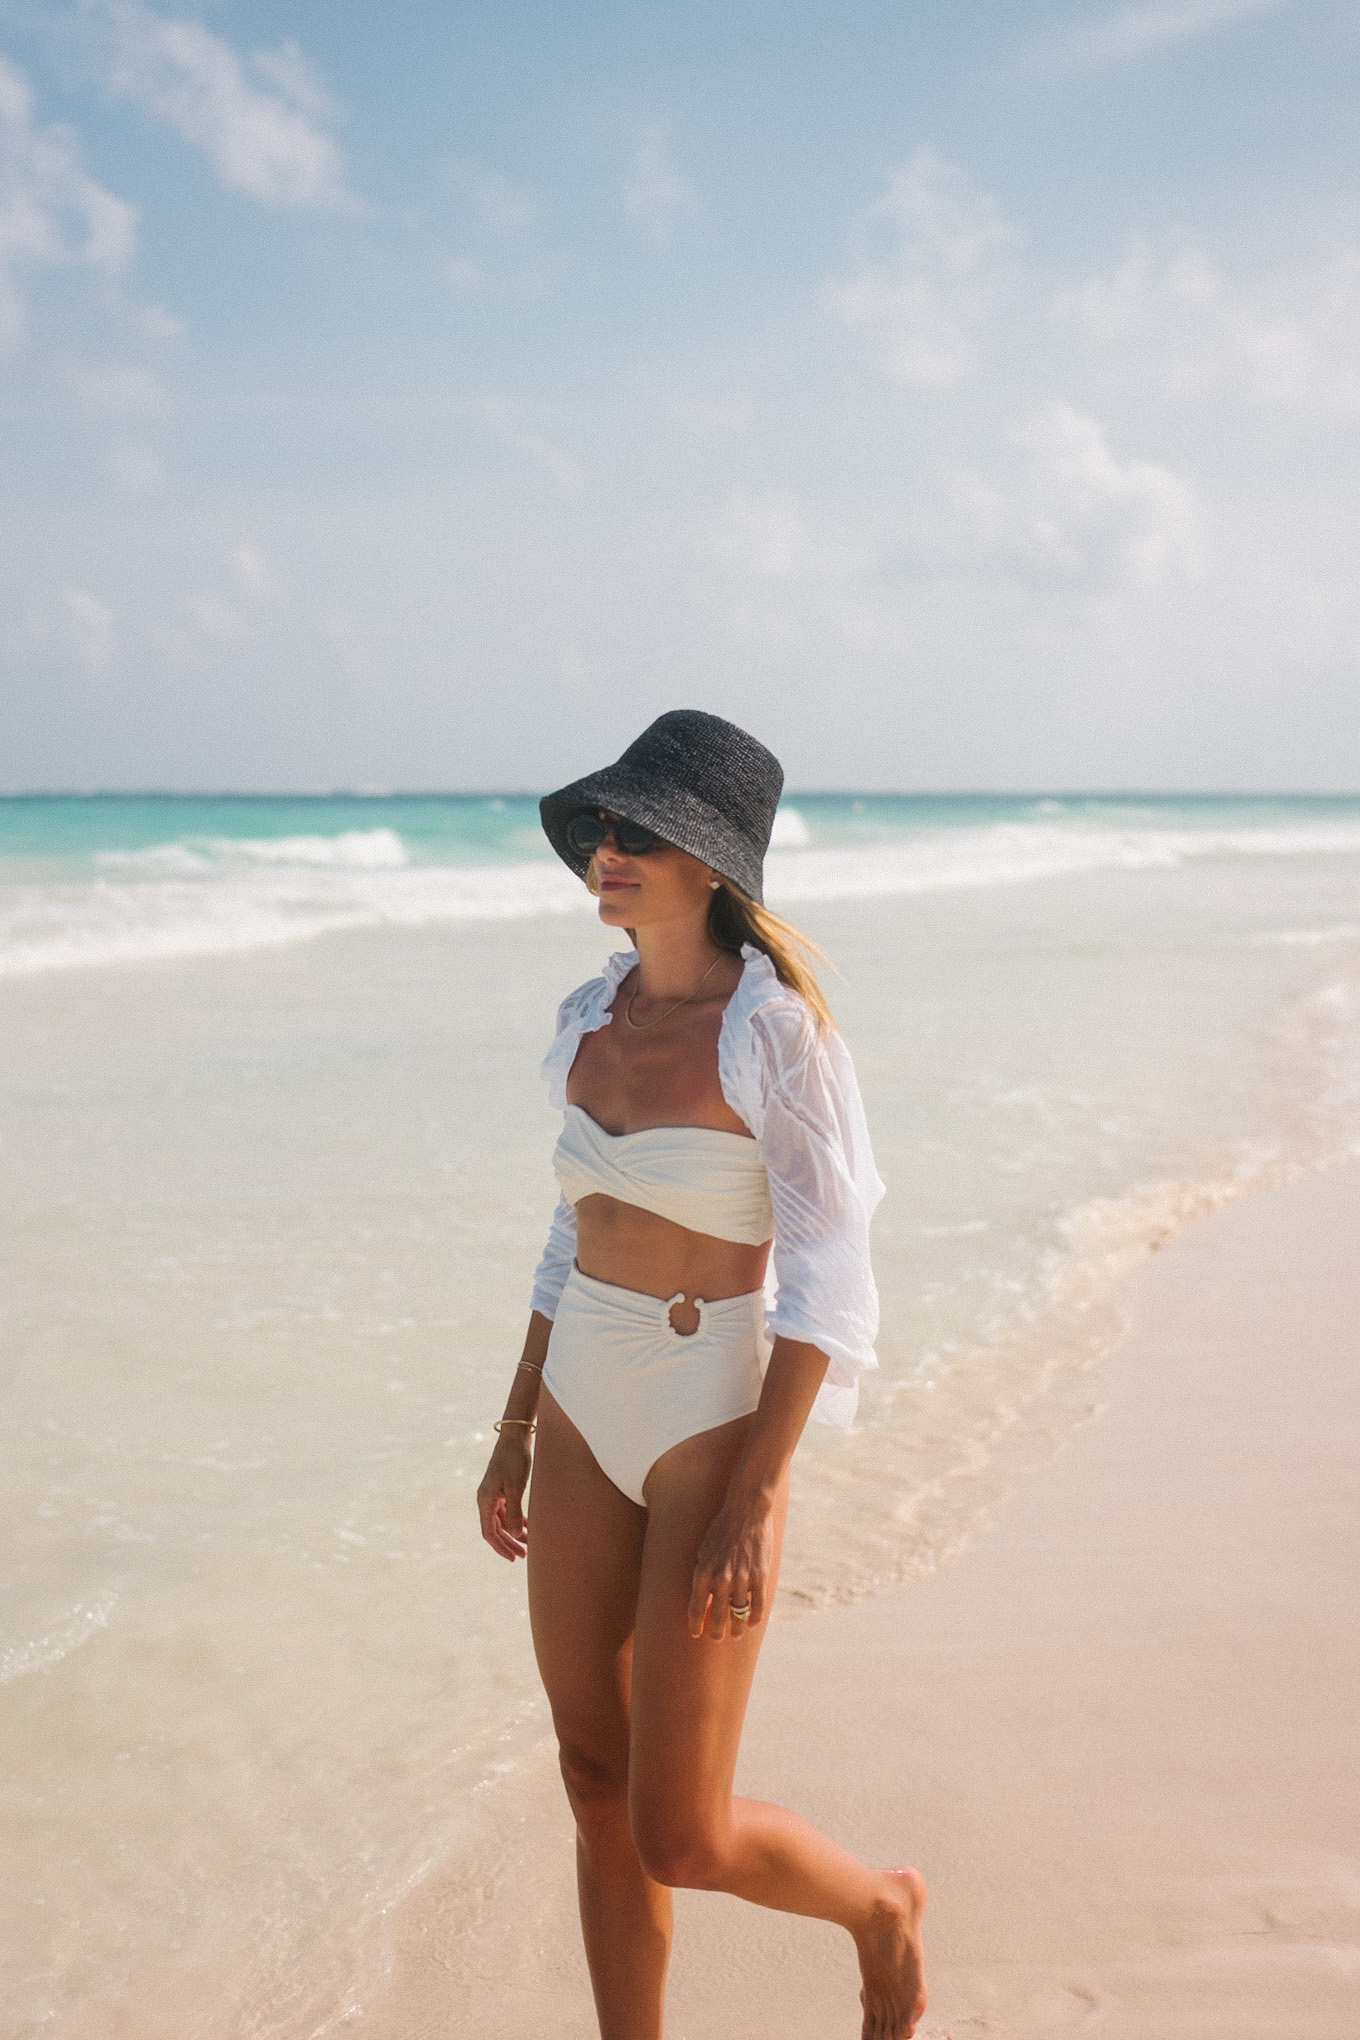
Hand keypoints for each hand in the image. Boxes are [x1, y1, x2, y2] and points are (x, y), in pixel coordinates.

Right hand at [477, 1434, 531, 1561]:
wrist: (516, 1435)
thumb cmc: (515, 1459)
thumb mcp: (516, 1487)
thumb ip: (514, 1511)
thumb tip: (514, 1535)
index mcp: (485, 1500)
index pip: (489, 1532)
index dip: (501, 1547)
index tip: (513, 1558)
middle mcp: (487, 1499)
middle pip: (495, 1529)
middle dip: (508, 1544)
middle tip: (522, 1557)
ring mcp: (495, 1494)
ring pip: (503, 1521)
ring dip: (514, 1533)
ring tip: (528, 1545)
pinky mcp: (504, 1488)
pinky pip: (508, 1511)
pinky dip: (517, 1521)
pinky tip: (528, 1527)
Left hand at [687, 1492, 775, 1641]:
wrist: (745, 1510)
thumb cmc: (721, 1528)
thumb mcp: (703, 1549)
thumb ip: (703, 1572)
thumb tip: (703, 1595)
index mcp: (703, 1572)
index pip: (696, 1608)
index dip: (696, 1625)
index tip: (696, 1634)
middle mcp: (721, 1579)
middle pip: (718, 1616)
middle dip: (717, 1632)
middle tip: (718, 1638)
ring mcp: (742, 1579)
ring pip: (739, 1614)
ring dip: (737, 1628)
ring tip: (736, 1634)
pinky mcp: (760, 1576)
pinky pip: (758, 1605)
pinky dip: (755, 1618)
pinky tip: (752, 1624)